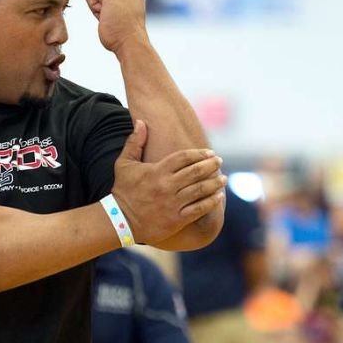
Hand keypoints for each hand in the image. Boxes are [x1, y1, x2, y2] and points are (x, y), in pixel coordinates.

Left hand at [84, 0, 148, 52]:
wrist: (130, 42)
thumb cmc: (123, 34)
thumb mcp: (120, 11)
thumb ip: (112, 0)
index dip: (104, 6)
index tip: (116, 16)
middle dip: (99, 5)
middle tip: (114, 17)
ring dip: (96, 7)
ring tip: (111, 16)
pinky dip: (93, 6)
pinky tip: (107, 14)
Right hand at [111, 120, 225, 244]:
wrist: (120, 220)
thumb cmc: (123, 190)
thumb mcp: (124, 163)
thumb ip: (134, 142)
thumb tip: (140, 121)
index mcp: (156, 171)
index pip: (184, 157)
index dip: (200, 153)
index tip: (210, 152)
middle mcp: (166, 186)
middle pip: (196, 171)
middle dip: (211, 165)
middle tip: (219, 161)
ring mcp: (172, 203)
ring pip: (201, 190)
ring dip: (215, 182)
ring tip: (223, 178)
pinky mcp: (176, 219)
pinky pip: (199, 209)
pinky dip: (212, 202)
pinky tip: (218, 196)